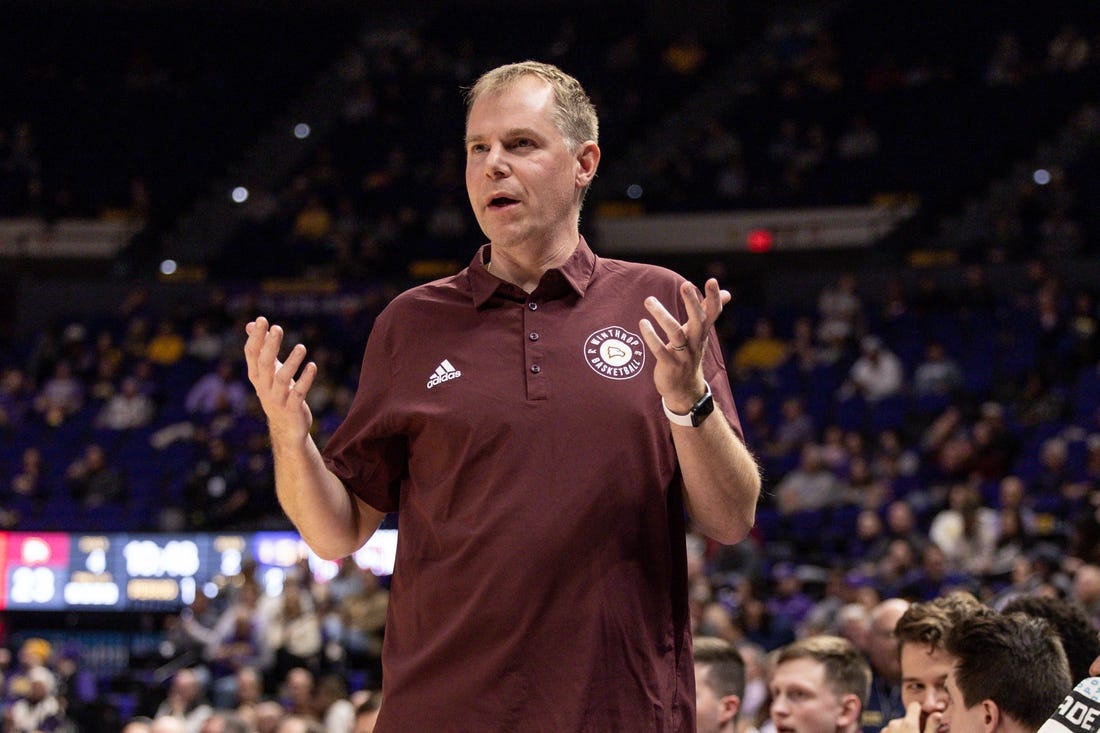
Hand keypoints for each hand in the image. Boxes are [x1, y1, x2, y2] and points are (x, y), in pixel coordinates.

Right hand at [243, 316, 316, 442]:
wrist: (286, 428)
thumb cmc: (277, 392)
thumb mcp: (268, 371)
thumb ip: (261, 348)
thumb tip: (251, 324)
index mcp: (256, 376)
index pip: (252, 354)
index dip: (256, 337)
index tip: (262, 320)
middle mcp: (264, 386)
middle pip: (264, 364)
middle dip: (270, 346)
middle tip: (278, 328)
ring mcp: (277, 398)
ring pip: (282, 379)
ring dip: (292, 362)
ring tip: (301, 347)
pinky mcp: (293, 408)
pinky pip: (299, 392)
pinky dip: (306, 379)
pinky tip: (313, 366)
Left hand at [639, 278, 730, 412]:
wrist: (685, 390)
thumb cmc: (690, 354)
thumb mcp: (700, 333)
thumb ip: (709, 312)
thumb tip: (728, 293)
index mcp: (702, 332)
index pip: (713, 313)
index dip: (714, 298)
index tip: (712, 280)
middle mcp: (695, 342)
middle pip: (698, 321)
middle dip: (692, 303)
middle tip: (685, 284)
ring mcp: (683, 355)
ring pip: (676, 334)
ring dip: (662, 316)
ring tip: (649, 300)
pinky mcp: (669, 366)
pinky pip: (660, 350)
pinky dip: (651, 337)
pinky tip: (643, 323)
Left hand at [884, 702, 942, 732]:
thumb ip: (931, 726)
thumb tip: (938, 713)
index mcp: (908, 722)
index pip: (914, 706)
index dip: (920, 711)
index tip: (924, 720)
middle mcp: (895, 723)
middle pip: (907, 718)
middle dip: (912, 725)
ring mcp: (886, 729)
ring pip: (898, 725)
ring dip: (903, 731)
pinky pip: (890, 731)